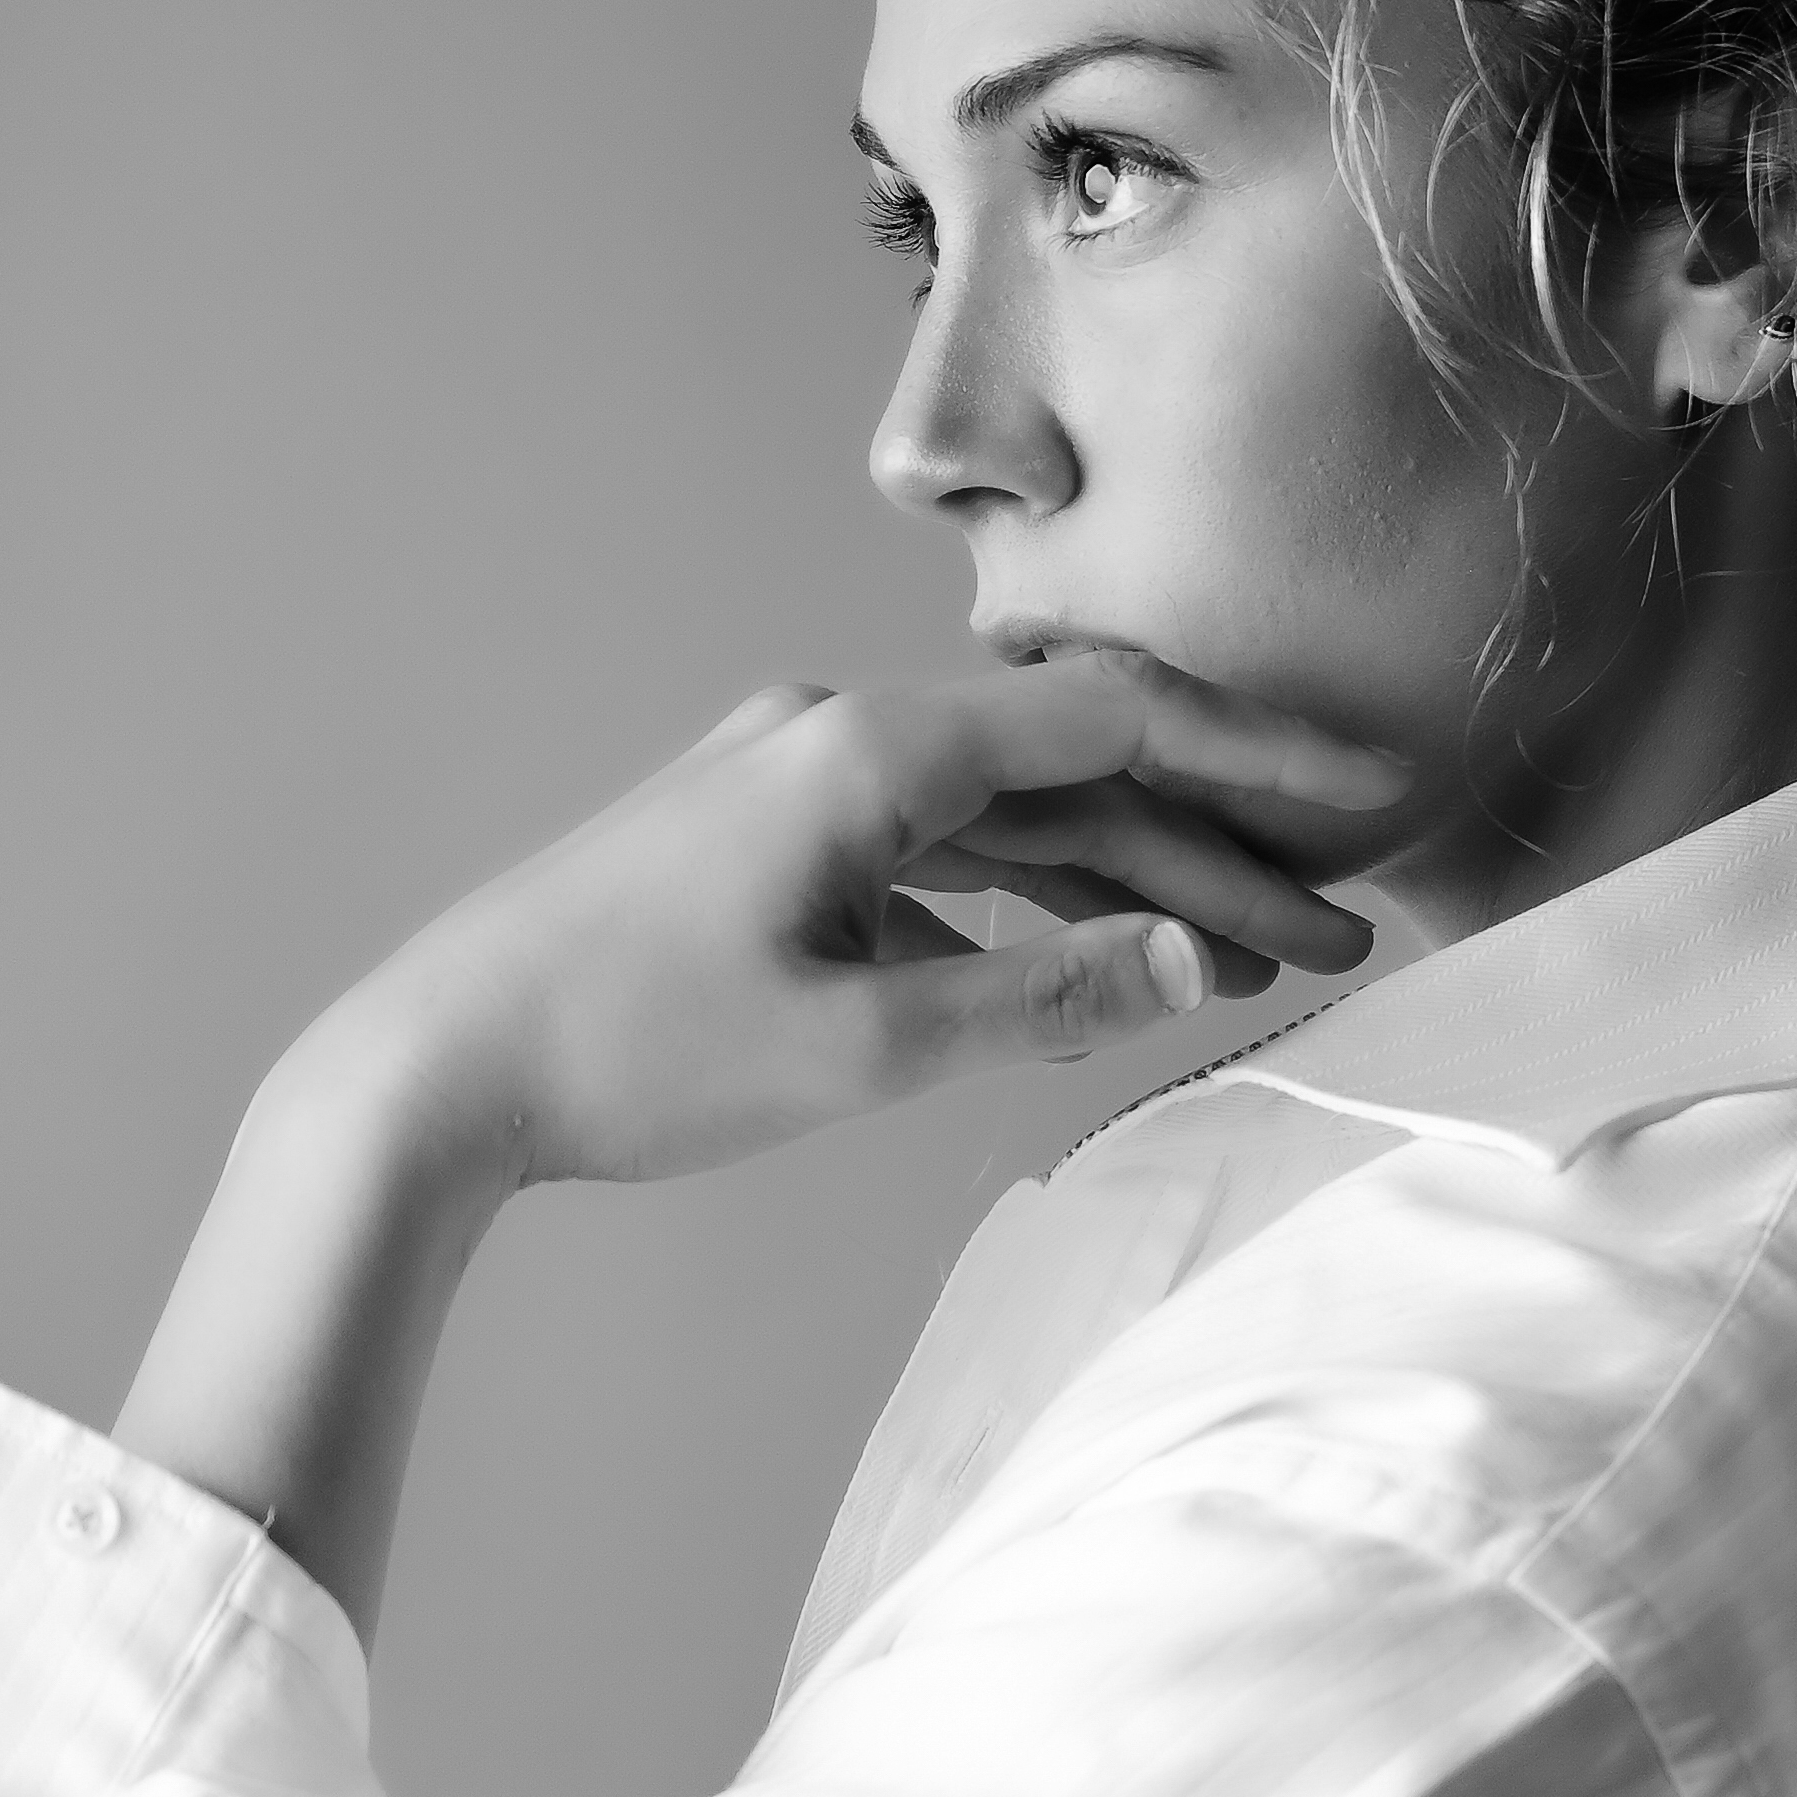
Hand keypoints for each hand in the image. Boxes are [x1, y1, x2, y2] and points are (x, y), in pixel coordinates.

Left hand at [324, 651, 1407, 1188]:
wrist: (431, 1069)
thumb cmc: (632, 1053)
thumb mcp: (866, 1044)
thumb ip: (1045, 997)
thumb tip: (1199, 962)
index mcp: (870, 749)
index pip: (1115, 727)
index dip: (1257, 769)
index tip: (1366, 804)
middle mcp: (839, 734)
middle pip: (1077, 775)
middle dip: (1218, 852)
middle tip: (1342, 929)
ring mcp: (797, 782)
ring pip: (1013, 821)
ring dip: (1132, 885)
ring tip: (1251, 964)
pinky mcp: (768, 843)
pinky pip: (939, 855)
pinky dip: (1031, 906)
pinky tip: (1096, 967)